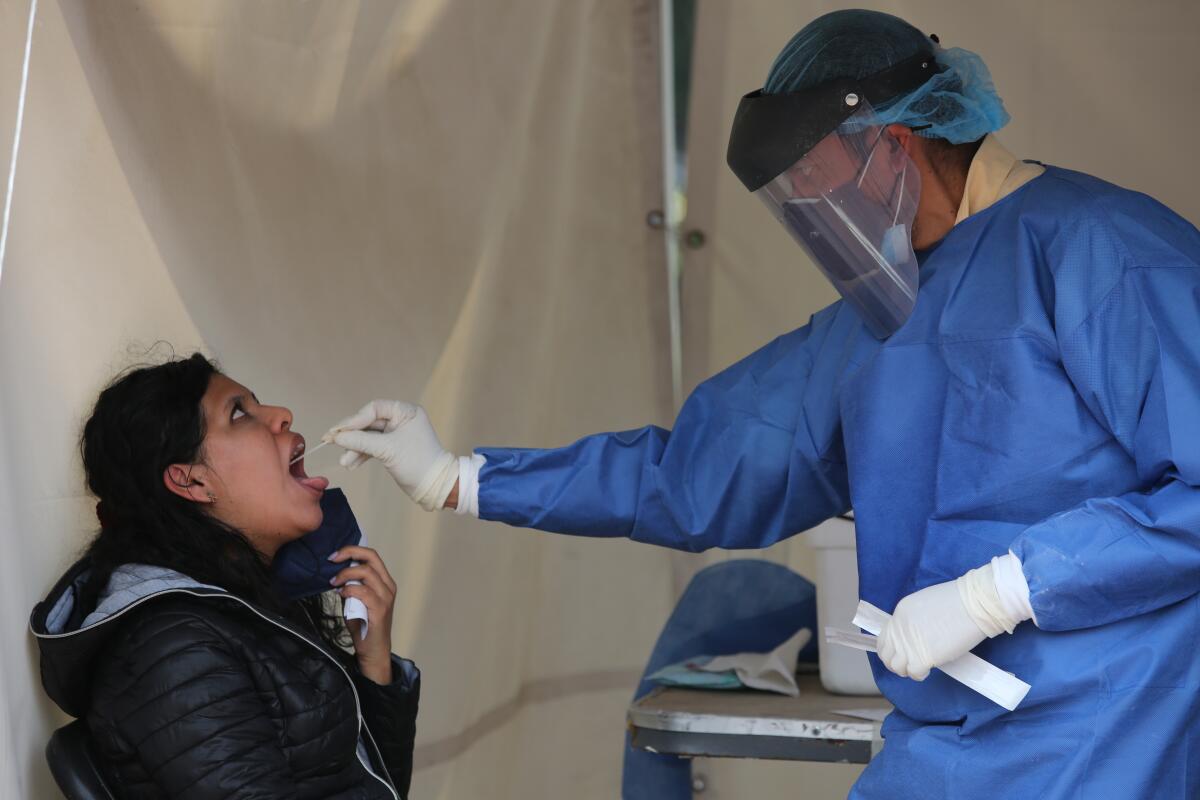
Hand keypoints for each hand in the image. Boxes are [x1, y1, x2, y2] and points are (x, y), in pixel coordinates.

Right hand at [327, 400, 458, 510]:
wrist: (435, 486)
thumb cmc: (418, 463)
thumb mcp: (387, 450)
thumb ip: (361, 441)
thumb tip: (336, 436)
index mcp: (406, 412)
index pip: (374, 409)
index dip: (354, 419)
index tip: (338, 431)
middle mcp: (401, 419)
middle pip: (368, 422)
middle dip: (351, 435)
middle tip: (329, 442)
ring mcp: (396, 434)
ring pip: (369, 437)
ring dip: (354, 448)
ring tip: (344, 462)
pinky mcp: (392, 448)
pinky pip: (373, 447)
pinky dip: (362, 455)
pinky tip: (351, 464)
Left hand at [329, 545, 396, 684]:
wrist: (373, 650)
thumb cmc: (364, 626)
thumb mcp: (356, 600)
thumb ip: (351, 585)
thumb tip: (336, 572)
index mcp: (384, 582)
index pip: (372, 556)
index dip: (353, 550)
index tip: (335, 555)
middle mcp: (388, 586)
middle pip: (371, 557)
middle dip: (349, 553)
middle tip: (332, 560)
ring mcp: (386, 597)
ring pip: (366, 572)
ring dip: (345, 574)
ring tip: (333, 582)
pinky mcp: (380, 609)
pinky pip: (363, 591)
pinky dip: (349, 589)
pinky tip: (341, 594)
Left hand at [876, 556, 1033, 681]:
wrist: (975, 604)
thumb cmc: (957, 601)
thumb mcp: (924, 604)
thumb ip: (913, 620)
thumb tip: (914, 635)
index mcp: (900, 613)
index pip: (884, 638)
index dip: (891, 649)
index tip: (901, 653)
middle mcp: (900, 629)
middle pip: (886, 655)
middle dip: (895, 663)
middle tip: (909, 664)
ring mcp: (909, 643)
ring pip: (896, 666)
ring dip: (906, 670)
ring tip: (919, 667)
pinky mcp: (923, 656)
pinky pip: (913, 673)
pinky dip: (919, 675)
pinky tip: (928, 670)